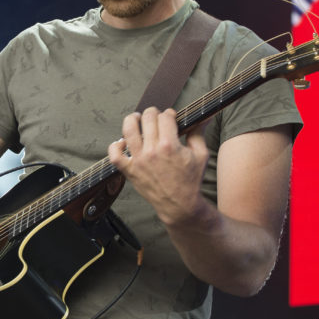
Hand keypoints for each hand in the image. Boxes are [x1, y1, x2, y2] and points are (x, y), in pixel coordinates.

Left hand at [107, 107, 209, 225]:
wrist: (180, 204)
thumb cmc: (191, 180)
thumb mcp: (201, 155)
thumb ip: (198, 133)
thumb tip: (204, 117)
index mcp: (170, 145)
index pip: (165, 117)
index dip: (169, 114)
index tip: (171, 118)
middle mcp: (152, 151)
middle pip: (147, 118)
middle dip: (153, 113)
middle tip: (157, 118)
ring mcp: (138, 160)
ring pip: (128, 129)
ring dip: (132, 120)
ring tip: (137, 120)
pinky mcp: (130, 171)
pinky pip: (114, 155)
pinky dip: (115, 146)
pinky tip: (123, 143)